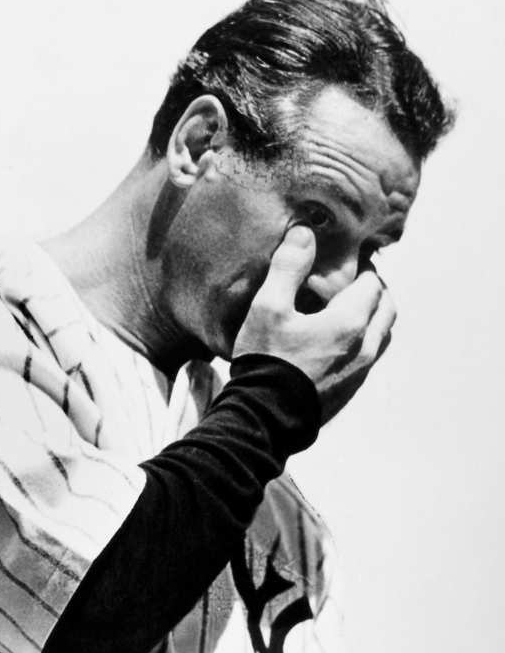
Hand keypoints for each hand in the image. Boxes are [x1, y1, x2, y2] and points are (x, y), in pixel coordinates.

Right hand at [233, 225, 396, 423]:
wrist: (264, 419)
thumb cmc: (266, 362)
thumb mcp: (268, 308)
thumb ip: (288, 268)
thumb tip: (304, 233)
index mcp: (350, 322)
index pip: (372, 283)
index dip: (361, 267)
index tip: (345, 260)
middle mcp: (364, 347)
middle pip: (387, 308)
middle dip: (374, 291)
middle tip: (351, 282)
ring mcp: (360, 373)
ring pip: (381, 335)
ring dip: (372, 317)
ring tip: (347, 310)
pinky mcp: (350, 392)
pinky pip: (368, 358)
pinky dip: (362, 341)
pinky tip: (336, 342)